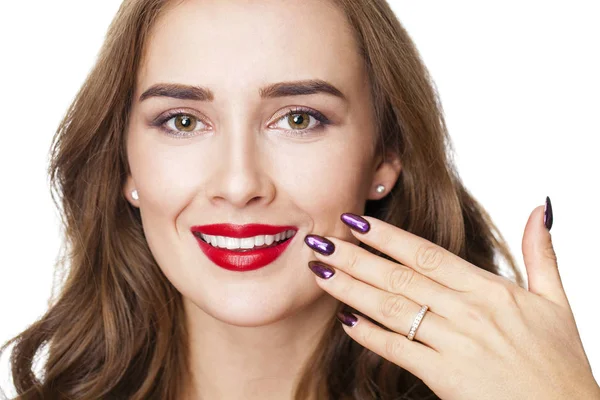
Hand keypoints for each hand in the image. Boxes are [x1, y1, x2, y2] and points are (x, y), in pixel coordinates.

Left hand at [304, 204, 599, 399]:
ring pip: (393, 309)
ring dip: (352, 289)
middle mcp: (468, 312)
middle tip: (320, 242)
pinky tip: (347, 320)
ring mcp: (456, 344)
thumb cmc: (560, 363)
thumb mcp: (557, 302)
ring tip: (321, 273)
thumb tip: (539, 209)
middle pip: (400, 277)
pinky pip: (399, 351)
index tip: (354, 221)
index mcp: (490, 290)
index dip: (387, 237)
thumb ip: (542, 254)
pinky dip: (371, 336)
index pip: (427, 254)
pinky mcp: (447, 378)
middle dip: (355, 258)